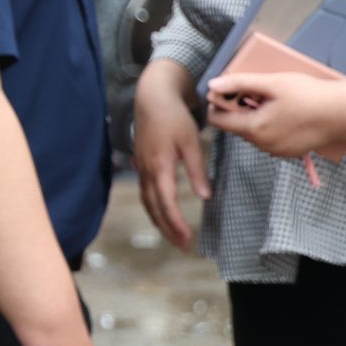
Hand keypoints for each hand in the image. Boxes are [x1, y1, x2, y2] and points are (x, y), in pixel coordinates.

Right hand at [132, 63, 210, 251]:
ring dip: (160, 221)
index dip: (176, 224)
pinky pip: (146, 193)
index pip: (166, 203)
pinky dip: (154, 208)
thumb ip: (197, 170)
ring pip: (148, 202)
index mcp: (159, 167)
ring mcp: (141, 168)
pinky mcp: (142, 165)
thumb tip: (204, 197)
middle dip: (168, 229)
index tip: (188, 239)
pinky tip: (162, 214)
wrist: (151, 99)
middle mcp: (146, 171)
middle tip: (183, 246)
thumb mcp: (191, 142)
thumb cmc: (174, 118)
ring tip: (173, 236)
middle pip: (154, 208)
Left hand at [205, 71, 345, 161]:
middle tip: (260, 93)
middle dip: (241, 108)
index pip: (217, 121)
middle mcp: (262, 145)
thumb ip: (239, 83)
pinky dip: (271, 125)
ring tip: (276, 101)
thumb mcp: (273, 83)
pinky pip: (269, 138)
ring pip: (253, 132)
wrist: (345, 113)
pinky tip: (286, 113)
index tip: (230, 91)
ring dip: (256, 117)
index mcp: (254, 129)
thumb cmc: (310, 96)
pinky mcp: (289, 152)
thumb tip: (212, 85)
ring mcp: (277, 151)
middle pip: (236, 125)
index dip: (219, 104)